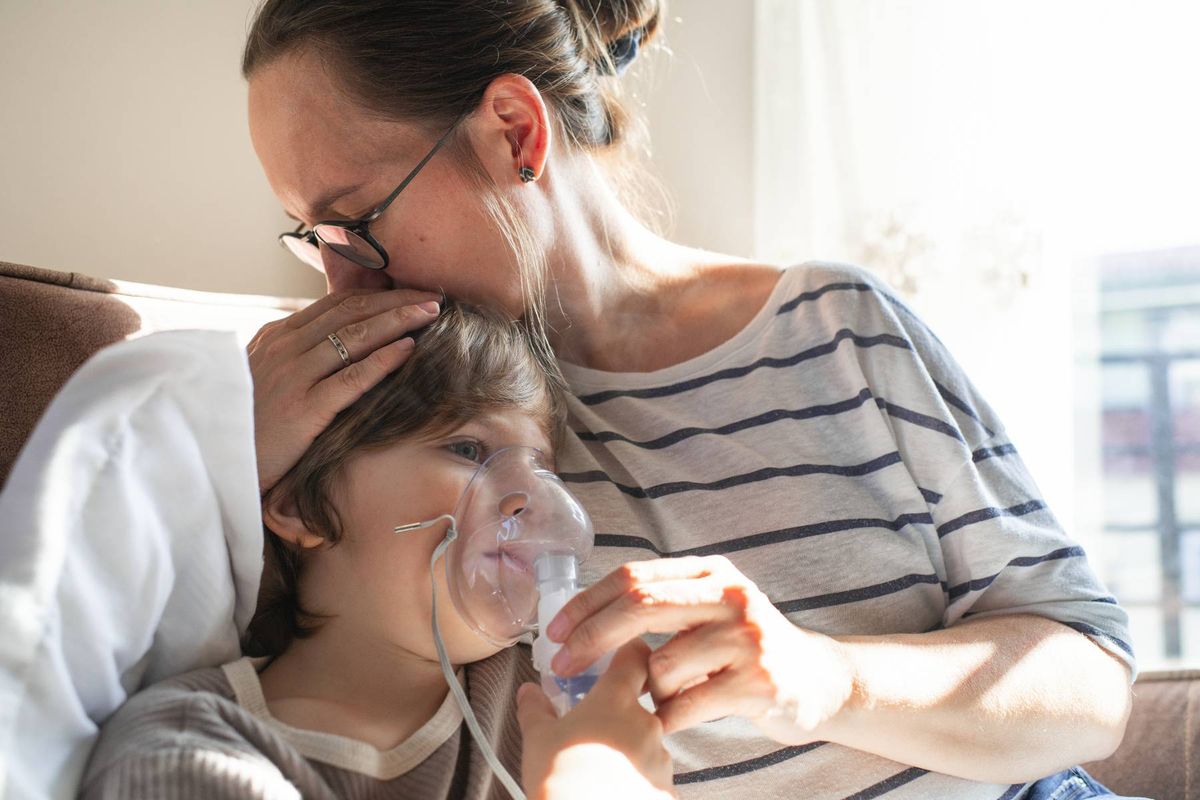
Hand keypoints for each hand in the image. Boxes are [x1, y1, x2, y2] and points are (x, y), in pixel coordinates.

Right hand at [246, 289, 440, 493]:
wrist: (211, 462)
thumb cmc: (244, 426)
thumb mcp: (265, 379)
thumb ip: (295, 358)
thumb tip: (333, 347)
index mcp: (276, 337)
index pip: (335, 304)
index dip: (377, 296)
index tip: (410, 293)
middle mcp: (285, 348)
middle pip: (351, 312)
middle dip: (396, 301)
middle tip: (433, 295)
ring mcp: (293, 376)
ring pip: (355, 337)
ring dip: (398, 320)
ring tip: (431, 312)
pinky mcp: (302, 408)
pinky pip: (351, 378)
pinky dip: (383, 360)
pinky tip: (410, 349)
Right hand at [517, 639, 673, 799]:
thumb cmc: (561, 780)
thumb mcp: (537, 740)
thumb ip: (535, 709)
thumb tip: (529, 691)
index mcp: (616, 700)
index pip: (636, 655)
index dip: (626, 654)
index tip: (613, 660)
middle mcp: (647, 723)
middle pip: (641, 704)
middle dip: (619, 713)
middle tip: (593, 727)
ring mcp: (661, 759)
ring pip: (647, 741)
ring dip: (628, 747)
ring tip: (600, 766)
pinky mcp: (667, 790)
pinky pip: (652, 776)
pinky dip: (636, 779)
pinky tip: (615, 789)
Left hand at [546, 556, 854, 741]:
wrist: (819, 682)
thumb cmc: (746, 649)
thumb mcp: (711, 609)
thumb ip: (664, 603)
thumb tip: (584, 618)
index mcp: (711, 573)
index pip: (633, 577)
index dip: (587, 603)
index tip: (555, 630)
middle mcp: (731, 596)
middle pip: (640, 607)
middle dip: (591, 637)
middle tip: (562, 663)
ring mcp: (747, 638)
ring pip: (661, 666)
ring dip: (648, 690)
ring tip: (668, 695)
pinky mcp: (758, 681)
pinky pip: (684, 704)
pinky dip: (668, 716)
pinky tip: (680, 715)